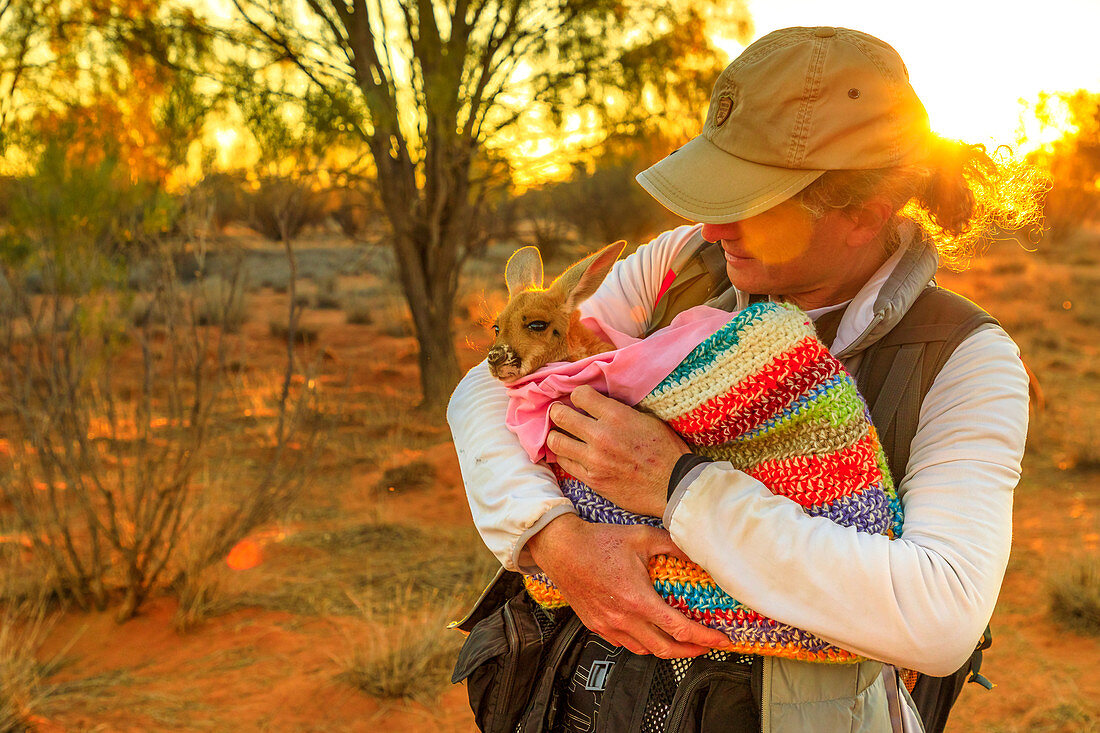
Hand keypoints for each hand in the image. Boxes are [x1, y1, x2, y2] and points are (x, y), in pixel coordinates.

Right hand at [527, 514, 729, 657]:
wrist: (562, 548)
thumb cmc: (598, 542)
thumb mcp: (642, 537)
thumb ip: (673, 546)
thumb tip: (697, 553)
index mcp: (637, 599)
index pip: (679, 629)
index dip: (704, 637)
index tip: (719, 639)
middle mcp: (623, 618)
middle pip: (665, 649)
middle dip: (691, 651)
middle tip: (706, 647)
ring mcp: (608, 625)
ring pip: (645, 650)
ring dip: (667, 649)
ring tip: (680, 642)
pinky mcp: (597, 625)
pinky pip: (625, 644)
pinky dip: (643, 643)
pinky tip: (650, 634)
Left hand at [548, 384, 689, 516]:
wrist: (674, 486)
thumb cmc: (666, 450)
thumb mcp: (648, 419)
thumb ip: (620, 411)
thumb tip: (600, 404)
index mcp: (616, 416)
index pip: (579, 395)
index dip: (577, 396)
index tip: (580, 401)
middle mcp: (600, 435)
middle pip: (560, 415)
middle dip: (557, 412)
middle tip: (559, 413)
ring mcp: (594, 459)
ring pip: (555, 441)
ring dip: (556, 435)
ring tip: (560, 435)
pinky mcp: (592, 479)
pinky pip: (565, 464)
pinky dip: (564, 456)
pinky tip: (570, 453)